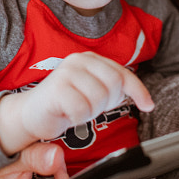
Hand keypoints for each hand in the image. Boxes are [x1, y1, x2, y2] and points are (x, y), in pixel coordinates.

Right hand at [0, 51, 153, 154]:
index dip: (139, 91)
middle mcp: (78, 60)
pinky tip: (67, 115)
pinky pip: (82, 110)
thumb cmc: (64, 104)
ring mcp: (67, 72)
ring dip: (90, 112)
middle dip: (107, 103)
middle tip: (90, 108)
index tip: (148, 106)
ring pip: (99, 99)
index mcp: (90, 59)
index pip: (123, 74)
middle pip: (115, 85)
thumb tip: (146, 99)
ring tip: (77, 110)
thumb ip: (113, 88)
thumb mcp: (93, 92)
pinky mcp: (57, 88)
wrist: (31, 114)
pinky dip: (77, 119)